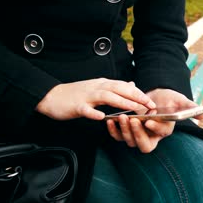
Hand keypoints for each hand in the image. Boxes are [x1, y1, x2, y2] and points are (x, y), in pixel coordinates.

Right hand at [36, 78, 155, 120]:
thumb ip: (115, 87)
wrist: (52, 97)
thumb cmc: (76, 94)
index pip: (125, 86)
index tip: (151, 102)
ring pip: (107, 97)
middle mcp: (97, 87)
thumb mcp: (97, 88)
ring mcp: (87, 96)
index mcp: (103, 84)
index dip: (139, 93)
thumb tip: (131, 84)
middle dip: (136, 96)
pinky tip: (102, 118)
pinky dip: (94, 113)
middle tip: (149, 105)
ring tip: (134, 109)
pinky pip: (86, 109)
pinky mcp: (76, 106)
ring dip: (122, 102)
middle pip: (120, 89)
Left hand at [106, 88, 202, 152]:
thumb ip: (190, 107)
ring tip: (122, 117)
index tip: (149, 120)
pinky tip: (111, 120)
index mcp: (165, 131)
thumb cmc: (169, 99)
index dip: (155, 129)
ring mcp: (138, 136)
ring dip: (125, 131)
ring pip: (130, 141)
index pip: (161, 134)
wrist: (156, 96)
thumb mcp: (180, 100)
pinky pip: (119, 136)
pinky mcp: (128, 131)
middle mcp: (152, 137)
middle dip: (137, 134)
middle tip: (133, 120)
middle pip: (143, 145)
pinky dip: (114, 130)